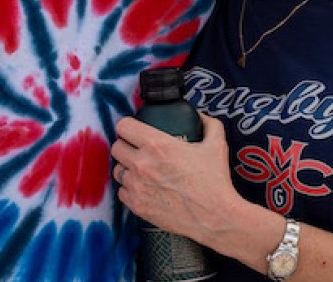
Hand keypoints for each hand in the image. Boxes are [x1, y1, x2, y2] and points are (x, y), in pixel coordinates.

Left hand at [111, 112, 246, 239]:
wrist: (213, 216)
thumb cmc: (215, 181)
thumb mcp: (217, 144)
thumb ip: (209, 124)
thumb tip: (200, 116)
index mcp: (158, 145)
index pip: (124, 126)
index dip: (128, 125)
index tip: (134, 129)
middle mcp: (142, 164)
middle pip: (116, 147)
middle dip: (125, 145)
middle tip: (137, 149)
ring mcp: (137, 186)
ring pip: (117, 170)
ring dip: (126, 168)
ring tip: (140, 170)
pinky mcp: (137, 206)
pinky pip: (122, 192)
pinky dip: (130, 189)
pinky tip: (143, 188)